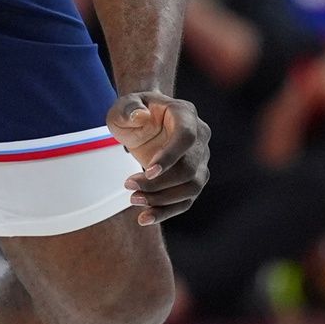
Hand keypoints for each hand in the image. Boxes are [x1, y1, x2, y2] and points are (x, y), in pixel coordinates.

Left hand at [108, 91, 209, 225]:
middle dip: (159, 183)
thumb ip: (129, 108)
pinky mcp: (194, 177)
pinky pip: (186, 200)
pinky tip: (145, 217)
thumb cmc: (134, 111)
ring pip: (192, 187)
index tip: (147, 171)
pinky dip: (166, 211)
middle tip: (129, 186)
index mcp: (185, 114)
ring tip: (134, 200)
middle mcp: (200, 136)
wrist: (142, 120)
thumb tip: (140, 116)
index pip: (186, 137)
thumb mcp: (124, 106)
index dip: (170, 156)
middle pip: (189, 168)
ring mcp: (200, 158)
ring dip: (163, 200)